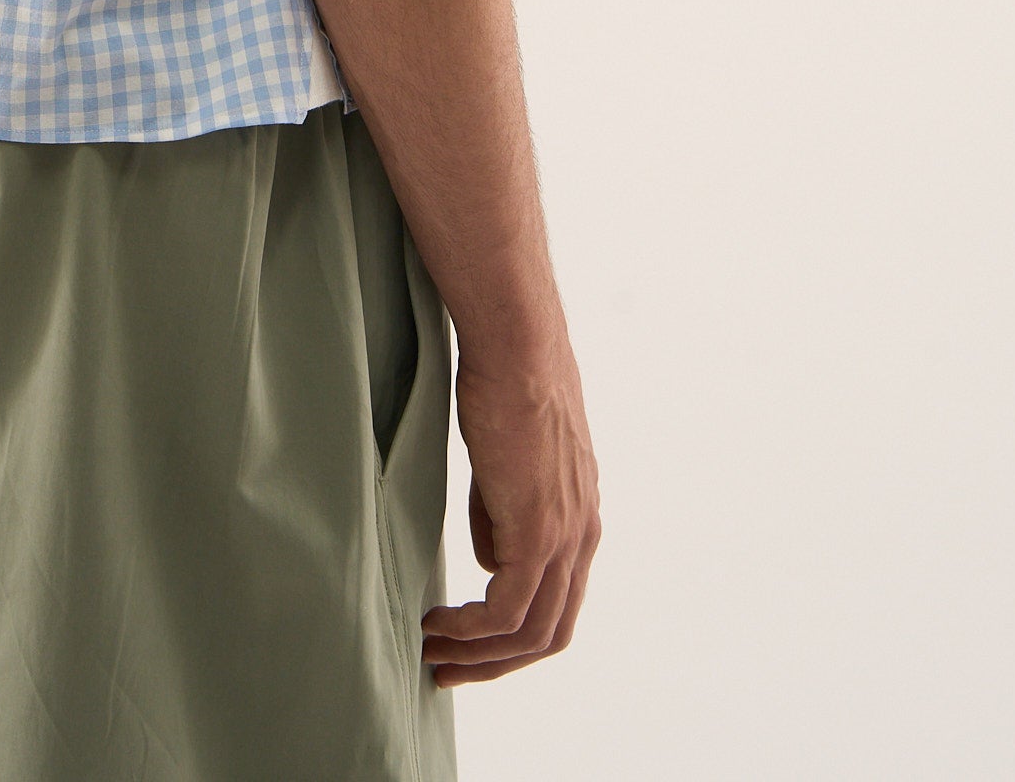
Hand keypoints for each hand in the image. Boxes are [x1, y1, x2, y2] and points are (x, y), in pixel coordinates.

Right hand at [420, 331, 599, 686]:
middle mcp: (583, 535)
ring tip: (431, 651)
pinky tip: (439, 621)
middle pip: (551, 633)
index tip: (467, 641)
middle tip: (446, 669)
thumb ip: (500, 516)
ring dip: (479, 654)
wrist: (518, 345)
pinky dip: (474, 630)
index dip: (514, 635)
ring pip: (532, 631)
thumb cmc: (503, 384)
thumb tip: (489, 563)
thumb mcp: (505, 462)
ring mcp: (566, 536)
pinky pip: (510, 609)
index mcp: (580, 518)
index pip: (558, 602)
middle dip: (497, 663)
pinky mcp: (540, 531)